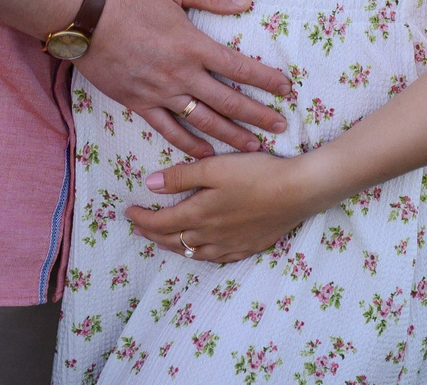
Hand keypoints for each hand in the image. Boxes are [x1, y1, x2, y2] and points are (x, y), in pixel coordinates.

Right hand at [73, 0, 293, 157]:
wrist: (85, 18)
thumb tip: (245, 1)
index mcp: (193, 46)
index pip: (239, 67)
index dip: (265, 79)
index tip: (286, 89)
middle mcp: (181, 75)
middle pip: (228, 101)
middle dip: (258, 115)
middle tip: (281, 126)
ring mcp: (160, 93)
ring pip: (203, 121)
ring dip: (231, 135)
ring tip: (253, 146)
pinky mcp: (139, 103)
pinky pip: (168, 130)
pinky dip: (189, 145)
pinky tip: (205, 154)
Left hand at [126, 150, 330, 265]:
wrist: (298, 191)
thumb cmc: (256, 173)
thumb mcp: (214, 168)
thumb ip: (180, 176)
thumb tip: (148, 185)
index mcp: (199, 214)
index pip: (161, 223)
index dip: (142, 219)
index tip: (128, 212)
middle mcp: (211, 235)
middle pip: (174, 241)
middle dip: (153, 235)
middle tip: (139, 229)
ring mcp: (231, 245)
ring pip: (194, 253)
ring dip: (174, 247)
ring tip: (164, 241)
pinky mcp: (249, 247)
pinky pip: (217, 259)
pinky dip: (202, 255)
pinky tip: (203, 251)